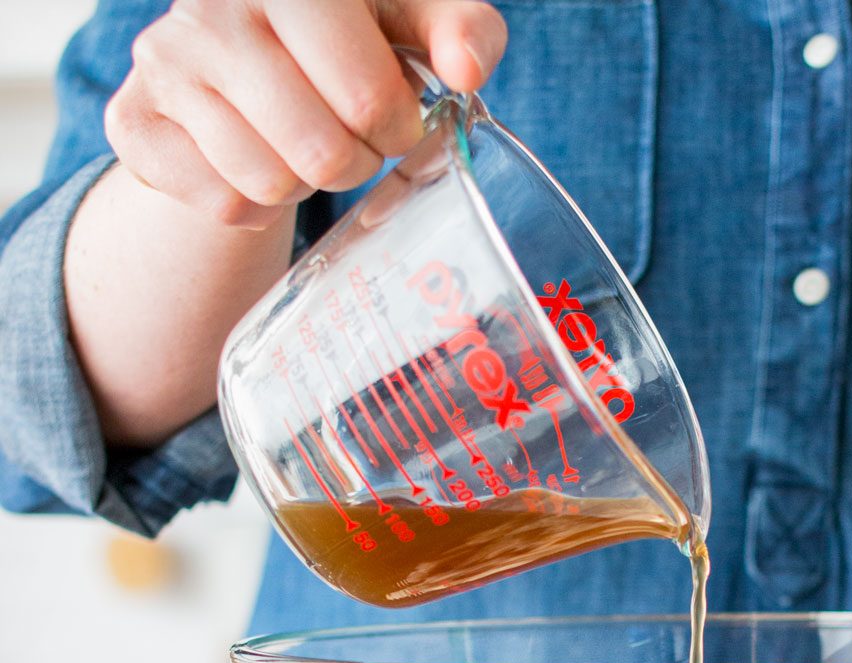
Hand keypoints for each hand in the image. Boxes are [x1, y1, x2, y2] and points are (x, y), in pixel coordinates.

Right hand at [105, 0, 506, 228]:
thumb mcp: (413, 23)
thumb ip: (462, 31)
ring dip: (300, 183)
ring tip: (297, 143)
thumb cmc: (349, 42)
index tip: (390, 116)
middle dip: (351, 163)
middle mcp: (212, 8)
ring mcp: (163, 62)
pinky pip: (224, 205)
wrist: (244, 62)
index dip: (394, 128)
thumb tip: (466, 70)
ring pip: (269, 184)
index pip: (367, 97)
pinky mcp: (135, 123)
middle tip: (346, 138)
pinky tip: (251, 159)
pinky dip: (252, 204)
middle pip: (320, 153)